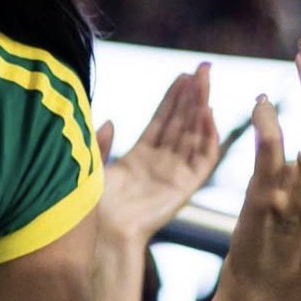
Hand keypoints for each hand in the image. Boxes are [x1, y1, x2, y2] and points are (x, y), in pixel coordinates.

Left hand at [97, 65, 220, 247]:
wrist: (101, 232)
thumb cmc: (91, 206)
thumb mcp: (93, 165)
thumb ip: (102, 143)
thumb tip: (110, 121)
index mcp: (139, 159)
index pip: (162, 121)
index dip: (173, 98)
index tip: (183, 75)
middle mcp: (160, 165)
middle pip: (181, 123)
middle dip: (192, 95)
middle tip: (203, 68)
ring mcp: (174, 175)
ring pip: (193, 134)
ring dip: (201, 107)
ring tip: (205, 81)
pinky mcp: (185, 188)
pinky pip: (203, 159)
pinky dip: (209, 137)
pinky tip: (209, 114)